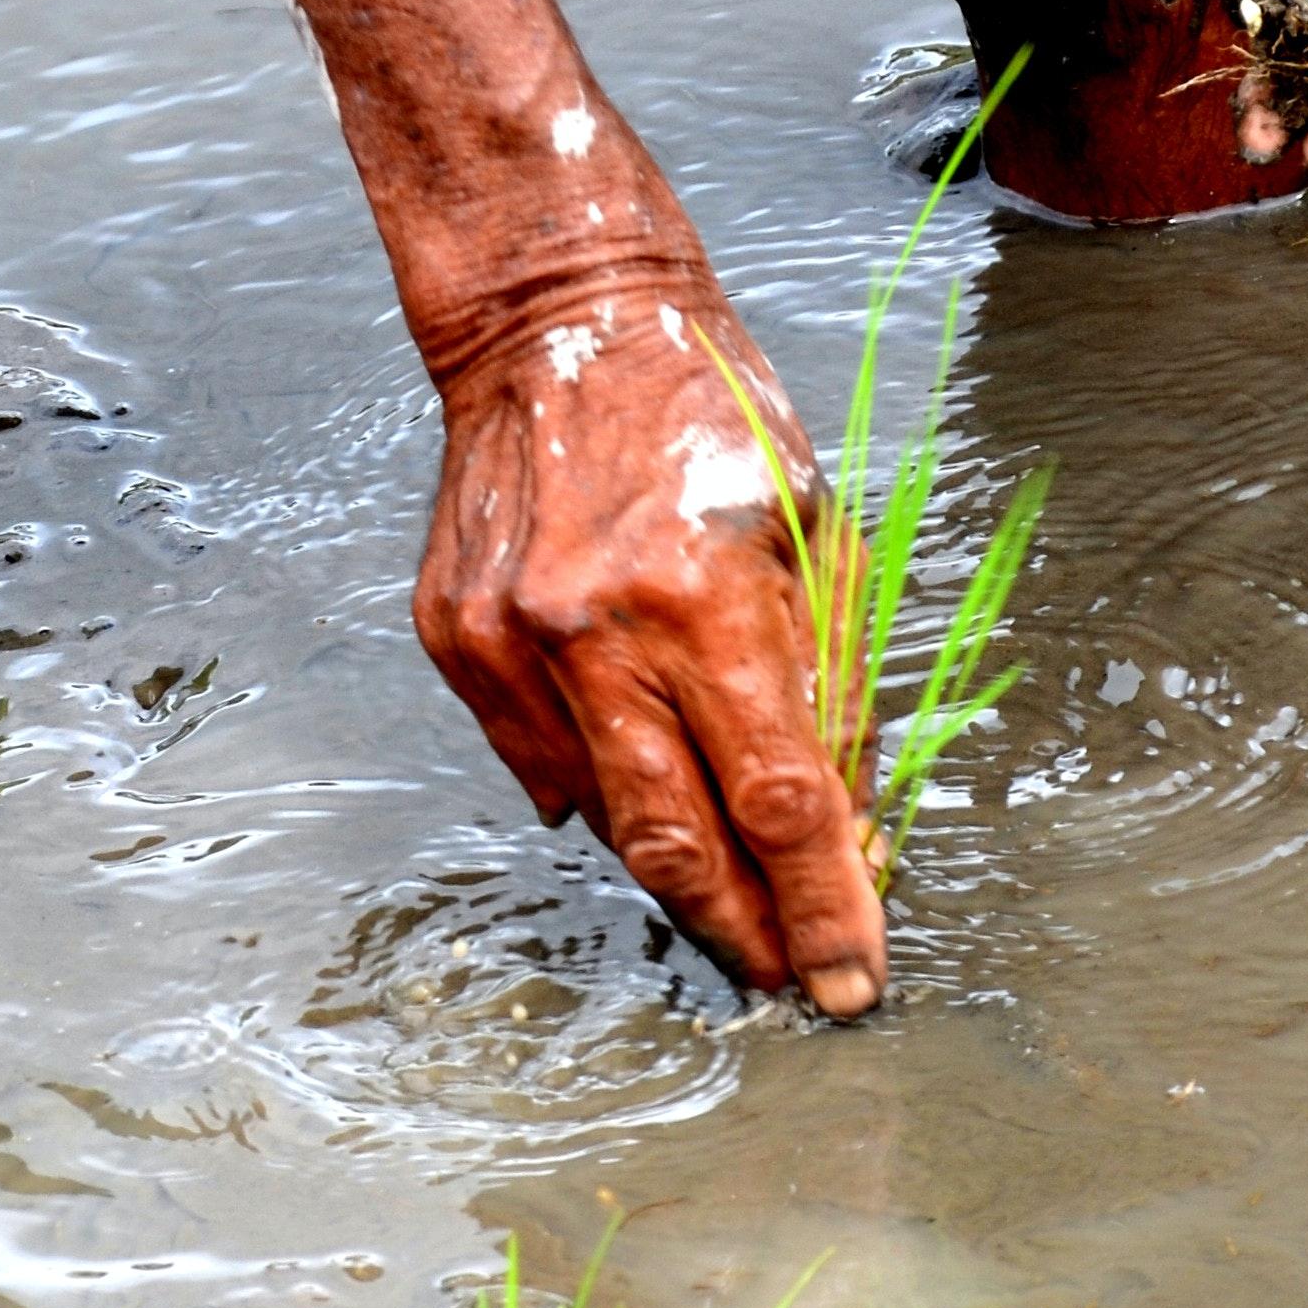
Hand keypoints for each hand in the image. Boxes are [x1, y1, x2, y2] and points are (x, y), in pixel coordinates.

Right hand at [413, 275, 887, 1017]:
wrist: (560, 326)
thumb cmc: (713, 423)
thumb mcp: (815, 540)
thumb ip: (829, 692)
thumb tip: (845, 836)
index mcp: (708, 601)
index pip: (782, 804)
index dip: (824, 908)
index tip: (851, 982)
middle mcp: (599, 633)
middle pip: (677, 847)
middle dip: (744, 932)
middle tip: (786, 976)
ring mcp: (513, 643)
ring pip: (604, 819)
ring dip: (677, 869)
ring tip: (732, 895)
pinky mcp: (457, 640)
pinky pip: (539, 761)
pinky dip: (596, 786)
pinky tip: (637, 779)